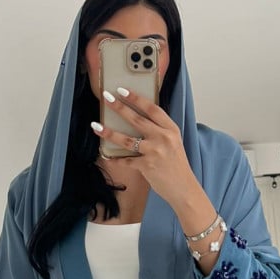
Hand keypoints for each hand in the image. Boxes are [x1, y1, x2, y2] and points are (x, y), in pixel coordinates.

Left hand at [93, 87, 196, 208]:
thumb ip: (159, 130)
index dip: (136, 98)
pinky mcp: (147, 166)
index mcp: (171, 129)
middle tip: (106, 98)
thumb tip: (137, 118)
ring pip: (127, 139)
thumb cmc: (177, 164)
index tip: (122, 90)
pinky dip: (115, 158)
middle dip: (119, 107)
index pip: (152, 109)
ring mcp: (155, 152)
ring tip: (96, 126)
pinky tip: (105, 154)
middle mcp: (163, 138)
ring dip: (109, 132)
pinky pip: (126, 160)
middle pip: (137, 119)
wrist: (184, 188)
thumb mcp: (174, 142)